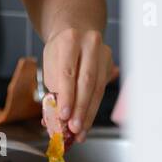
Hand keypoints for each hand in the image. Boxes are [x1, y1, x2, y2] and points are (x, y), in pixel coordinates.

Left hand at [40, 29, 114, 145]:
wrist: (75, 30)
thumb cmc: (60, 50)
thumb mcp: (50, 63)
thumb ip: (53, 88)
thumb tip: (53, 119)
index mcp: (70, 39)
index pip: (68, 71)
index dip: (67, 95)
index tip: (64, 115)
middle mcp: (90, 43)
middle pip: (87, 81)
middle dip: (80, 108)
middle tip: (74, 128)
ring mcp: (103, 53)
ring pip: (98, 88)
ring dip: (89, 113)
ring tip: (80, 131)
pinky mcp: (110, 63)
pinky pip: (102, 90)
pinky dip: (93, 108)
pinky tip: (86, 121)